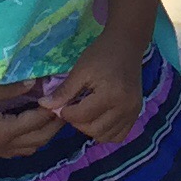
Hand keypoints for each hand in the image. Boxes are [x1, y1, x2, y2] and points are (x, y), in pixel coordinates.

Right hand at [0, 80, 65, 157]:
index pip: (39, 121)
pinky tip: (32, 124)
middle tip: (64, 105)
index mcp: (7, 132)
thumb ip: (13, 89)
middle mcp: (8, 146)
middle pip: (41, 139)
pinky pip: (22, 148)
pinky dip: (33, 138)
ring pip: (33, 147)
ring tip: (51, 114)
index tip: (63, 93)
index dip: (52, 108)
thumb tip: (35, 82)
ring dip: (45, 133)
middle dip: (55, 124)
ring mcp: (1, 151)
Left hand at [37, 28, 146, 144]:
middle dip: (78, 122)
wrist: (126, 44)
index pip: (82, 116)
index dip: (66, 113)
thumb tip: (44, 106)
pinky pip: (119, 135)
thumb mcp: (80, 70)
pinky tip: (99, 119)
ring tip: (86, 113)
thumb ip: (64, 91)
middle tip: (73, 108)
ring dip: (91, 129)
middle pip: (93, 130)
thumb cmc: (102, 53)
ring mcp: (133, 112)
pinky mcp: (136, 113)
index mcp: (111, 94)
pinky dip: (106, 132)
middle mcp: (125, 107)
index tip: (61, 103)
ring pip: (106, 136)